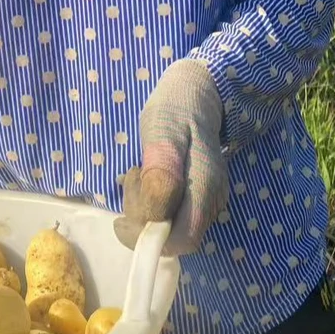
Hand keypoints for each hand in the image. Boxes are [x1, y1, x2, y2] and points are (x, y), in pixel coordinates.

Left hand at [115, 60, 228, 256]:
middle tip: (131, 177)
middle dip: (142, 216)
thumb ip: (161, 169)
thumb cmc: (176, 107)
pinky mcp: (195, 196)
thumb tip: (157, 214)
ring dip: (143, 206)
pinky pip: (168, 213)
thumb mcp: (162, 129)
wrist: (195, 93)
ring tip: (137, 171)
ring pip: (168, 226)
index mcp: (205, 186)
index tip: (122, 219)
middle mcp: (211, 200)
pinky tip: (145, 174)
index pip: (182, 240)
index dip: (150, 238)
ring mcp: (205, 200)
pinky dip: (149, 200)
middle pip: (172, 236)